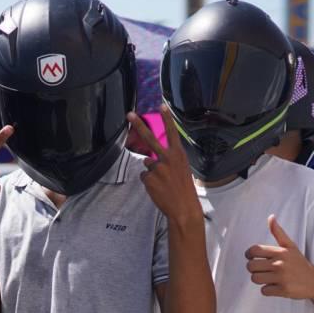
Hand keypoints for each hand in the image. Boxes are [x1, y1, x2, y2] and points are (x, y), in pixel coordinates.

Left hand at [127, 105, 201, 225]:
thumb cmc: (184, 189)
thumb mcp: (182, 170)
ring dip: (153, 172)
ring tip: (164, 183)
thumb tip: (149, 160)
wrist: (183, 207)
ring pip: (148, 164)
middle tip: (129, 114)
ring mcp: (157, 167)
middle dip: (138, 125)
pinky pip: (145, 177)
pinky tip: (159, 189)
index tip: (161, 105)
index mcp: (179, 154)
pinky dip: (150, 183)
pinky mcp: (149, 178)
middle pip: (150, 138)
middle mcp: (168, 158)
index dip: (167, 118)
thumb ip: (169, 161)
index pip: (172, 132)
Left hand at [244, 216, 313, 299]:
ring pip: (255, 278)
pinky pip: (264, 291)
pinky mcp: (283, 290)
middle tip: (262, 269)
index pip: (254, 250)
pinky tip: (276, 286)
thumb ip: (278, 232)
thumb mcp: (290, 246)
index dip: (249, 254)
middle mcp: (280, 263)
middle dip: (254, 269)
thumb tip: (271, 216)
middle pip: (251, 266)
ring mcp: (282, 277)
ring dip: (260, 279)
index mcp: (280, 252)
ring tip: (268, 278)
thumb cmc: (299, 263)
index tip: (253, 258)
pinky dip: (268, 290)